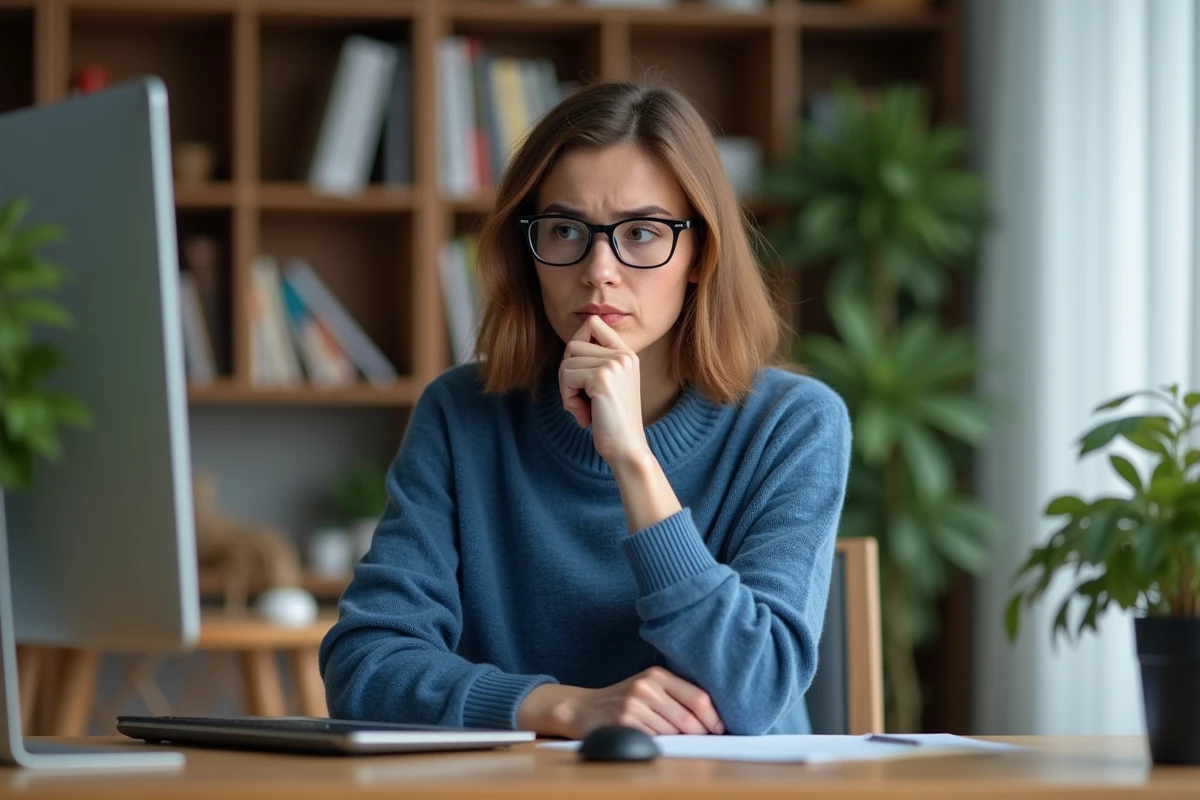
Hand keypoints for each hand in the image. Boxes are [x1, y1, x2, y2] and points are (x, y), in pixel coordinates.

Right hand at [519, 667, 724, 738]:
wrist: (582, 708)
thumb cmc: (623, 699)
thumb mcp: (647, 686)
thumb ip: (675, 694)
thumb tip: (711, 719)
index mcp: (656, 675)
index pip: (698, 697)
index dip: (714, 717)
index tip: (720, 728)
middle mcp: (645, 687)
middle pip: (688, 719)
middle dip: (700, 734)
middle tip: (703, 741)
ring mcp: (633, 706)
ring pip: (673, 734)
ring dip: (679, 742)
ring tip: (672, 739)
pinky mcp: (624, 724)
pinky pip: (655, 741)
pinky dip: (661, 746)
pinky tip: (655, 742)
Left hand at [559, 315, 649, 465]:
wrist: (626, 448)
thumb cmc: (611, 421)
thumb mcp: (606, 385)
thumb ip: (594, 362)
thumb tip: (570, 345)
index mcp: (627, 354)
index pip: (594, 323)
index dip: (578, 343)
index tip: (581, 374)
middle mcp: (623, 355)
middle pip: (573, 345)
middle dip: (568, 374)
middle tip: (581, 399)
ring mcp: (614, 364)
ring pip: (567, 362)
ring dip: (566, 389)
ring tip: (584, 408)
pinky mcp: (602, 378)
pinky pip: (566, 377)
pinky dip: (568, 398)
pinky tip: (584, 415)